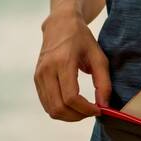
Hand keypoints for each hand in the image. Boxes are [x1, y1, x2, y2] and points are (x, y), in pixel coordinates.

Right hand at [34, 4, 111, 120]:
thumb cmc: (82, 39)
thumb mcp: (99, 57)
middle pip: (58, 107)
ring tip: (83, 110)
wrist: (60, 24)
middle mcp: (47, 70)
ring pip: (51, 109)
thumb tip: (103, 106)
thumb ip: (103, 82)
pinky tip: (73, 105)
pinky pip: (46, 104)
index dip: (85, 109)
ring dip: (69, 116)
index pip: (71, 97)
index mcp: (63, 62)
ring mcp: (39, 75)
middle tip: (91, 112)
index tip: (99, 110)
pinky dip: (60, 110)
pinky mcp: (36, 79)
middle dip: (77, 116)